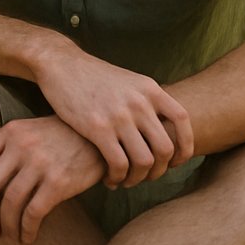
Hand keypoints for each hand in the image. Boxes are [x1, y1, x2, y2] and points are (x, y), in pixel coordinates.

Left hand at [0, 116, 103, 243]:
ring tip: (9, 236)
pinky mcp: (59, 181)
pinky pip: (33, 212)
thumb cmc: (61, 138)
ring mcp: (40, 163)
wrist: (101, 138)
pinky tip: (28, 237)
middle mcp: (21, 145)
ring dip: (6, 225)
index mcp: (10, 132)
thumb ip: (8, 148)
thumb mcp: (30, 132)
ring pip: (10, 202)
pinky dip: (26, 229)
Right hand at [36, 48, 192, 188]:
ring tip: (126, 181)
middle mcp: (139, 102)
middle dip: (159, 171)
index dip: (185, 147)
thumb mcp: (128, 81)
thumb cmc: (92, 76)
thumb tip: (164, 127)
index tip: (174, 162)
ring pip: (144, 161)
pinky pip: (119, 163)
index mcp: (150, 89)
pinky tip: (110, 178)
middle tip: (146, 177)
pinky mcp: (97, 128)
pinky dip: (118, 177)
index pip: (183, 121)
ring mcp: (119, 115)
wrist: (60, 64)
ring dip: (137, 178)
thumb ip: (147, 101)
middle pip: (165, 148)